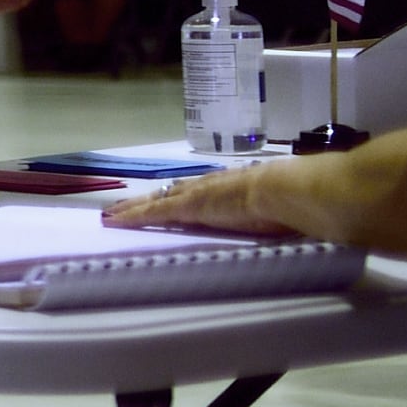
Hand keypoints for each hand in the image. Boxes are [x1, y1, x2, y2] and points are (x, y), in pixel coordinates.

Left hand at [104, 167, 318, 238]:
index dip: (179, 196)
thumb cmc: (295, 202)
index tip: (167, 200)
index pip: (197, 190)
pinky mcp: (187, 208)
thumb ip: (274, 214)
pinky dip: (132, 217)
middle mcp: (208, 186)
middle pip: (170, 193)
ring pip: (155, 201)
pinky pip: (152, 213)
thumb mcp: (280, 208)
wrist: (290, 192)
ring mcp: (196, 196)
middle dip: (147, 200)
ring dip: (133, 208)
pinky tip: (113, 221)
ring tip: (112, 215)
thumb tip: (285, 221)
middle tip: (125, 207)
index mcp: (231, 185)